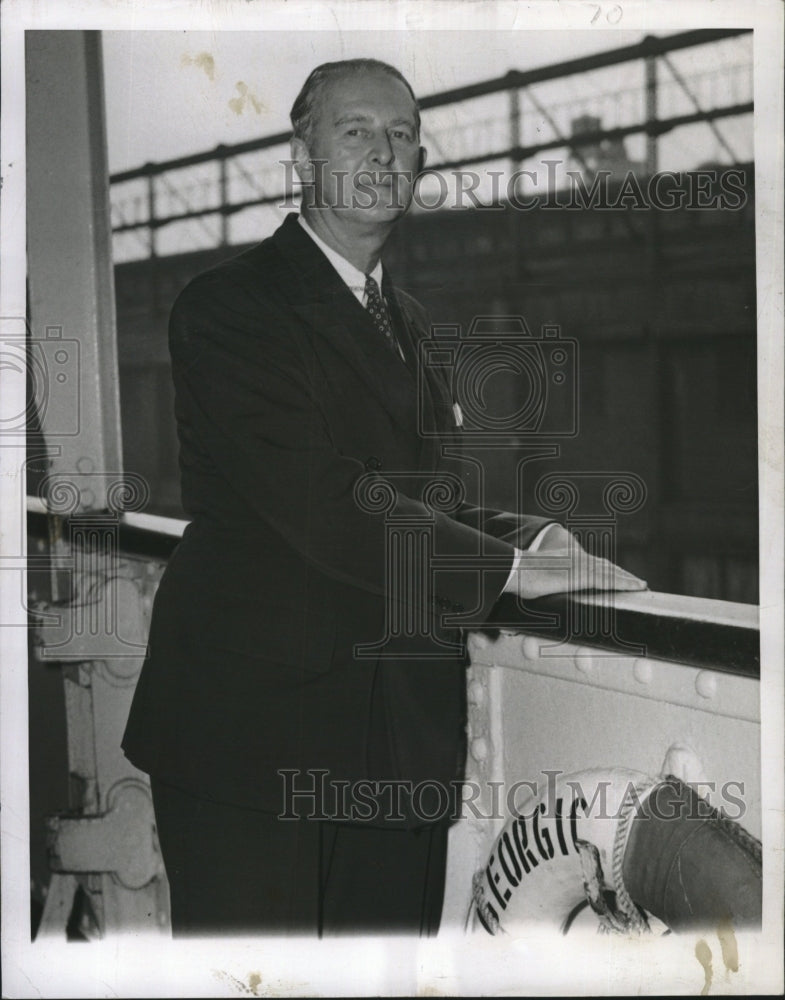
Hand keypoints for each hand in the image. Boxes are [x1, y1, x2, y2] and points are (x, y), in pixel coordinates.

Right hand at [504, 528, 646, 599]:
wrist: (515, 569)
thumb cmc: (520, 575)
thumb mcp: (536, 577)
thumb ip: (546, 583)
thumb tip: (542, 594)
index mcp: (567, 558)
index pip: (594, 564)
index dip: (609, 570)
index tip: (620, 577)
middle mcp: (577, 558)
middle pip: (607, 567)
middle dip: (623, 575)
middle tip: (638, 583)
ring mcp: (580, 566)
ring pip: (611, 572)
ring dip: (628, 579)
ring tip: (641, 586)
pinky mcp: (581, 576)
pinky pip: (609, 580)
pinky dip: (625, 583)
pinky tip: (636, 586)